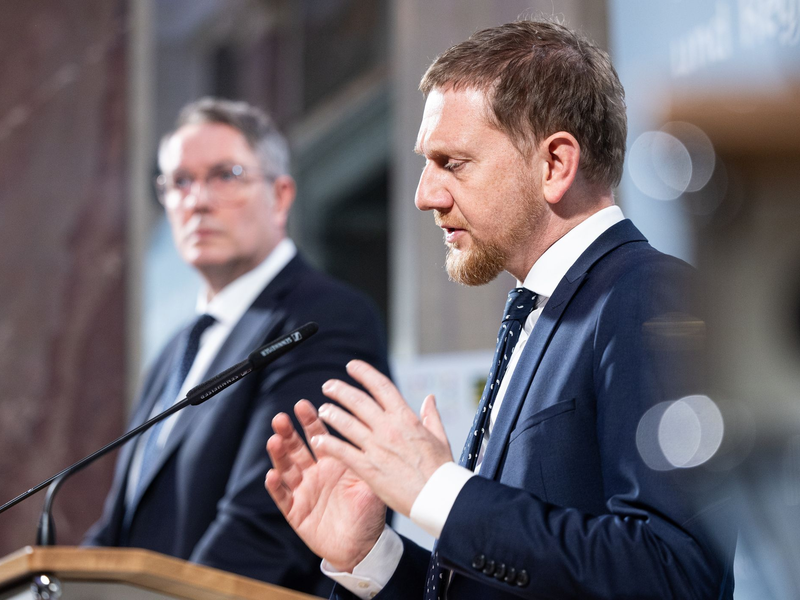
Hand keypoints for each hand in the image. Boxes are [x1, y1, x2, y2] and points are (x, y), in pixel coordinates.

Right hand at [265, 400, 385, 571]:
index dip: (309, 421)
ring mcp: (303, 491)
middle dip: (288, 432)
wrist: (363, 547)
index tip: (303, 405)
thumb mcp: (371, 483)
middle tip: (281, 418)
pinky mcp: (295, 511)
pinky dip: (276, 486)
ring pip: (286, 468)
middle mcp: (315, 473)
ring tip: (275, 440)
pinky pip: (282, 497)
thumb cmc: (369, 513)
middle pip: (296, 448)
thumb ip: (369, 461)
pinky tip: (272, 475)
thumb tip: (376, 436)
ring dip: (279, 454)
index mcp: (333, 462)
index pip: (318, 436)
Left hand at [312, 360, 452, 516]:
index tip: (352, 366)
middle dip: (340, 390)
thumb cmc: (441, 471)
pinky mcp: (369, 469)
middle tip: (328, 386)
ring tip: (322, 410)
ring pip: (347, 424)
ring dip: (331, 414)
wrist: (439, 498)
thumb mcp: (440, 438)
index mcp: (407, 419)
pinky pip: (343, 452)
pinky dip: (329, 444)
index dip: (364, 373)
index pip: (382, 387)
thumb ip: (431, 416)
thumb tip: (429, 398)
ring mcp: (377, 448)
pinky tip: (319, 440)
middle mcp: (389, 429)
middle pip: (358, 402)